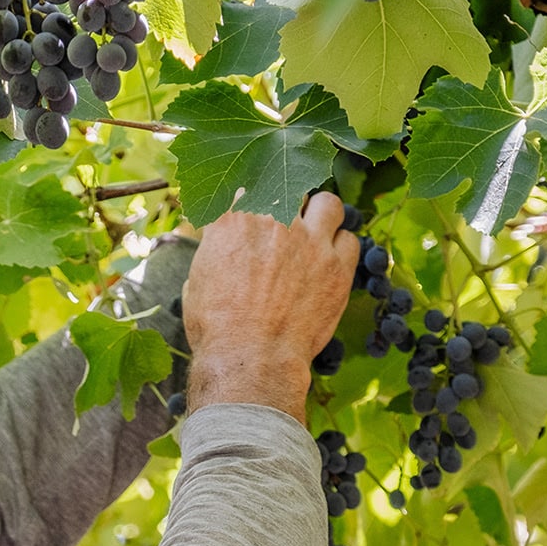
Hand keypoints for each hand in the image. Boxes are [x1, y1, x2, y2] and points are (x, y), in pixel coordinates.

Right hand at [181, 194, 358, 422]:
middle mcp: (275, 219)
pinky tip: (330, 261)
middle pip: (289, 187)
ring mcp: (310, 240)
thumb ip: (213, 253)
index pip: (245, 188)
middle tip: (283, 227)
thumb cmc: (216, 326)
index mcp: (234, 219)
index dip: (248, 201)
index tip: (248, 216)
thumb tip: (217, 251)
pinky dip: (341, 248)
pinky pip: (350, 240)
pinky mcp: (338, 266)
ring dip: (321, 216)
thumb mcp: (196, 281)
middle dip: (286, 203)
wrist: (251, 358)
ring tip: (315, 234)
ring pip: (328, 203)